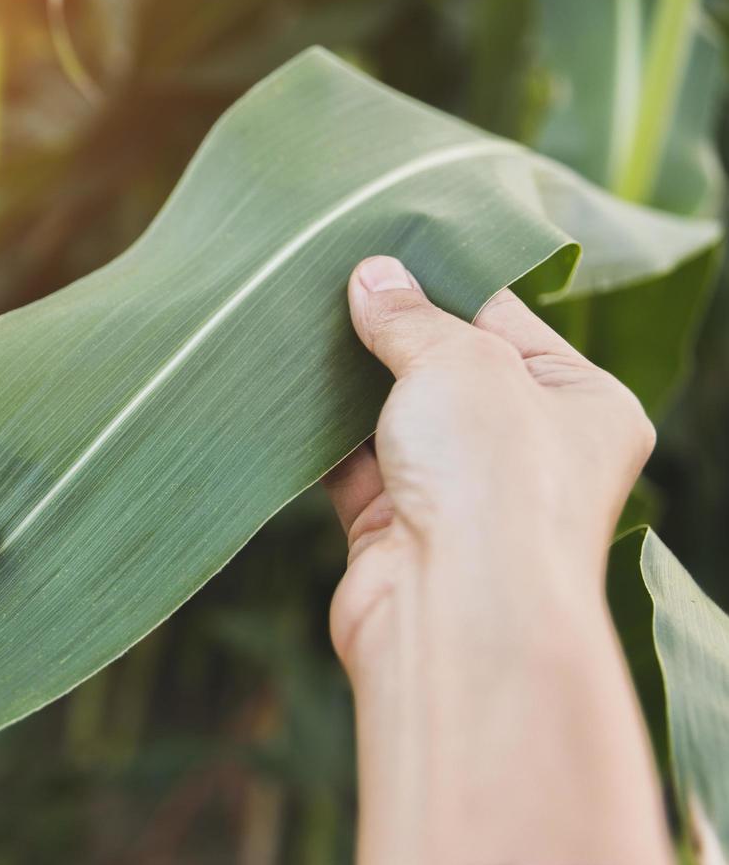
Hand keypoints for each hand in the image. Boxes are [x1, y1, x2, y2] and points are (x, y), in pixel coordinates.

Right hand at [324, 256, 653, 667]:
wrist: (455, 613)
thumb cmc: (494, 479)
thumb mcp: (460, 363)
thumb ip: (411, 317)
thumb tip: (372, 275)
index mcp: (582, 403)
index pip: (507, 320)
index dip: (442, 284)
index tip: (381, 251)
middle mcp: (526, 452)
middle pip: (446, 370)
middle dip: (387, 334)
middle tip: (327, 282)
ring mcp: (459, 494)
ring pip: (392, 419)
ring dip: (346, 385)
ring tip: (295, 325)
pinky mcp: (395, 529)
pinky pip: (350, 466)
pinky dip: (318, 436)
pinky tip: (282, 392)